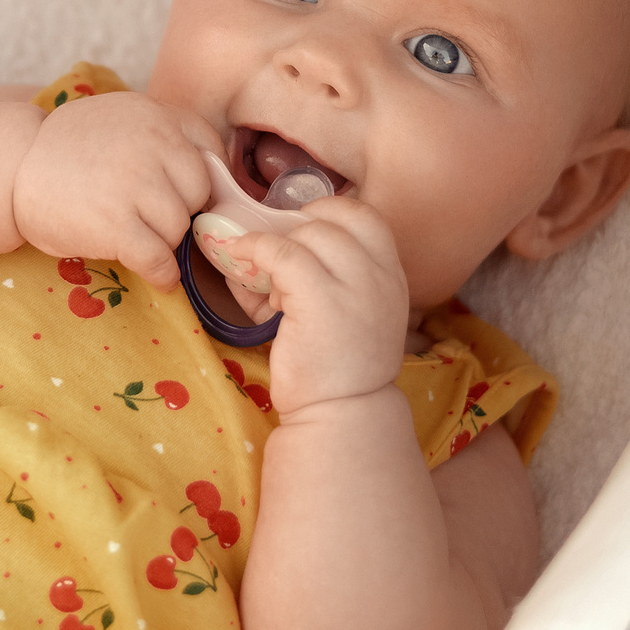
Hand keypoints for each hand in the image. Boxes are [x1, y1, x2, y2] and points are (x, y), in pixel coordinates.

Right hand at [11, 93, 222, 288]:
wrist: (11, 169)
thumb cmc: (69, 151)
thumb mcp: (121, 119)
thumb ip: (166, 133)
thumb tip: (219, 171)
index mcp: (153, 114)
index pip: (207, 154)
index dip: (195, 182)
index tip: (180, 197)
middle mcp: (150, 143)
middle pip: (197, 194)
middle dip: (178, 210)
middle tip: (147, 216)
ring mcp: (134, 184)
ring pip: (179, 228)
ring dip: (164, 241)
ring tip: (136, 236)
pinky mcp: (116, 225)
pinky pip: (160, 259)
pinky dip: (162, 273)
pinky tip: (157, 275)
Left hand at [221, 199, 410, 414]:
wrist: (343, 416)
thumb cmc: (334, 371)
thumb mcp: (339, 316)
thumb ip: (311, 281)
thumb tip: (253, 250)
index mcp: (392, 277)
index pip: (367, 218)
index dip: (329, 213)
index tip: (301, 230)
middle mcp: (381, 276)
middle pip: (338, 219)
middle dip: (299, 228)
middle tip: (277, 255)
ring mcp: (356, 286)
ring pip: (310, 232)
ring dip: (279, 244)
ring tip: (265, 277)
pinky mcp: (321, 300)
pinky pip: (282, 252)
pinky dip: (254, 247)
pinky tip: (237, 257)